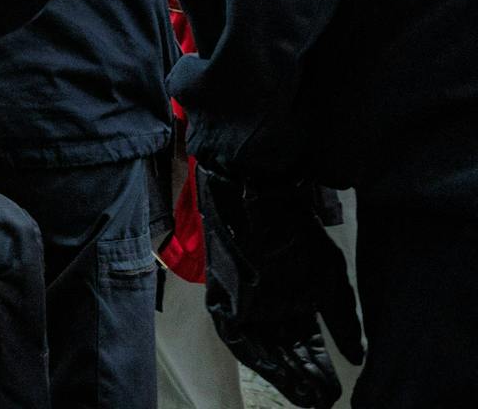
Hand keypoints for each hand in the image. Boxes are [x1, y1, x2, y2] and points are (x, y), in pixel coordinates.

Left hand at [198, 168, 364, 406]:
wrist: (260, 196)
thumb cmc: (298, 234)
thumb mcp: (329, 279)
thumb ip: (342, 319)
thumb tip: (358, 357)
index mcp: (292, 300)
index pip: (306, 345)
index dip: (319, 369)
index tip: (332, 392)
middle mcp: (269, 306)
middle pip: (285, 352)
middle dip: (303, 378)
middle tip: (320, 400)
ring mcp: (246, 303)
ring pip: (264, 349)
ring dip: (283, 373)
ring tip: (305, 395)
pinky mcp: (226, 298)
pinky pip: (237, 335)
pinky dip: (257, 354)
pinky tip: (276, 371)